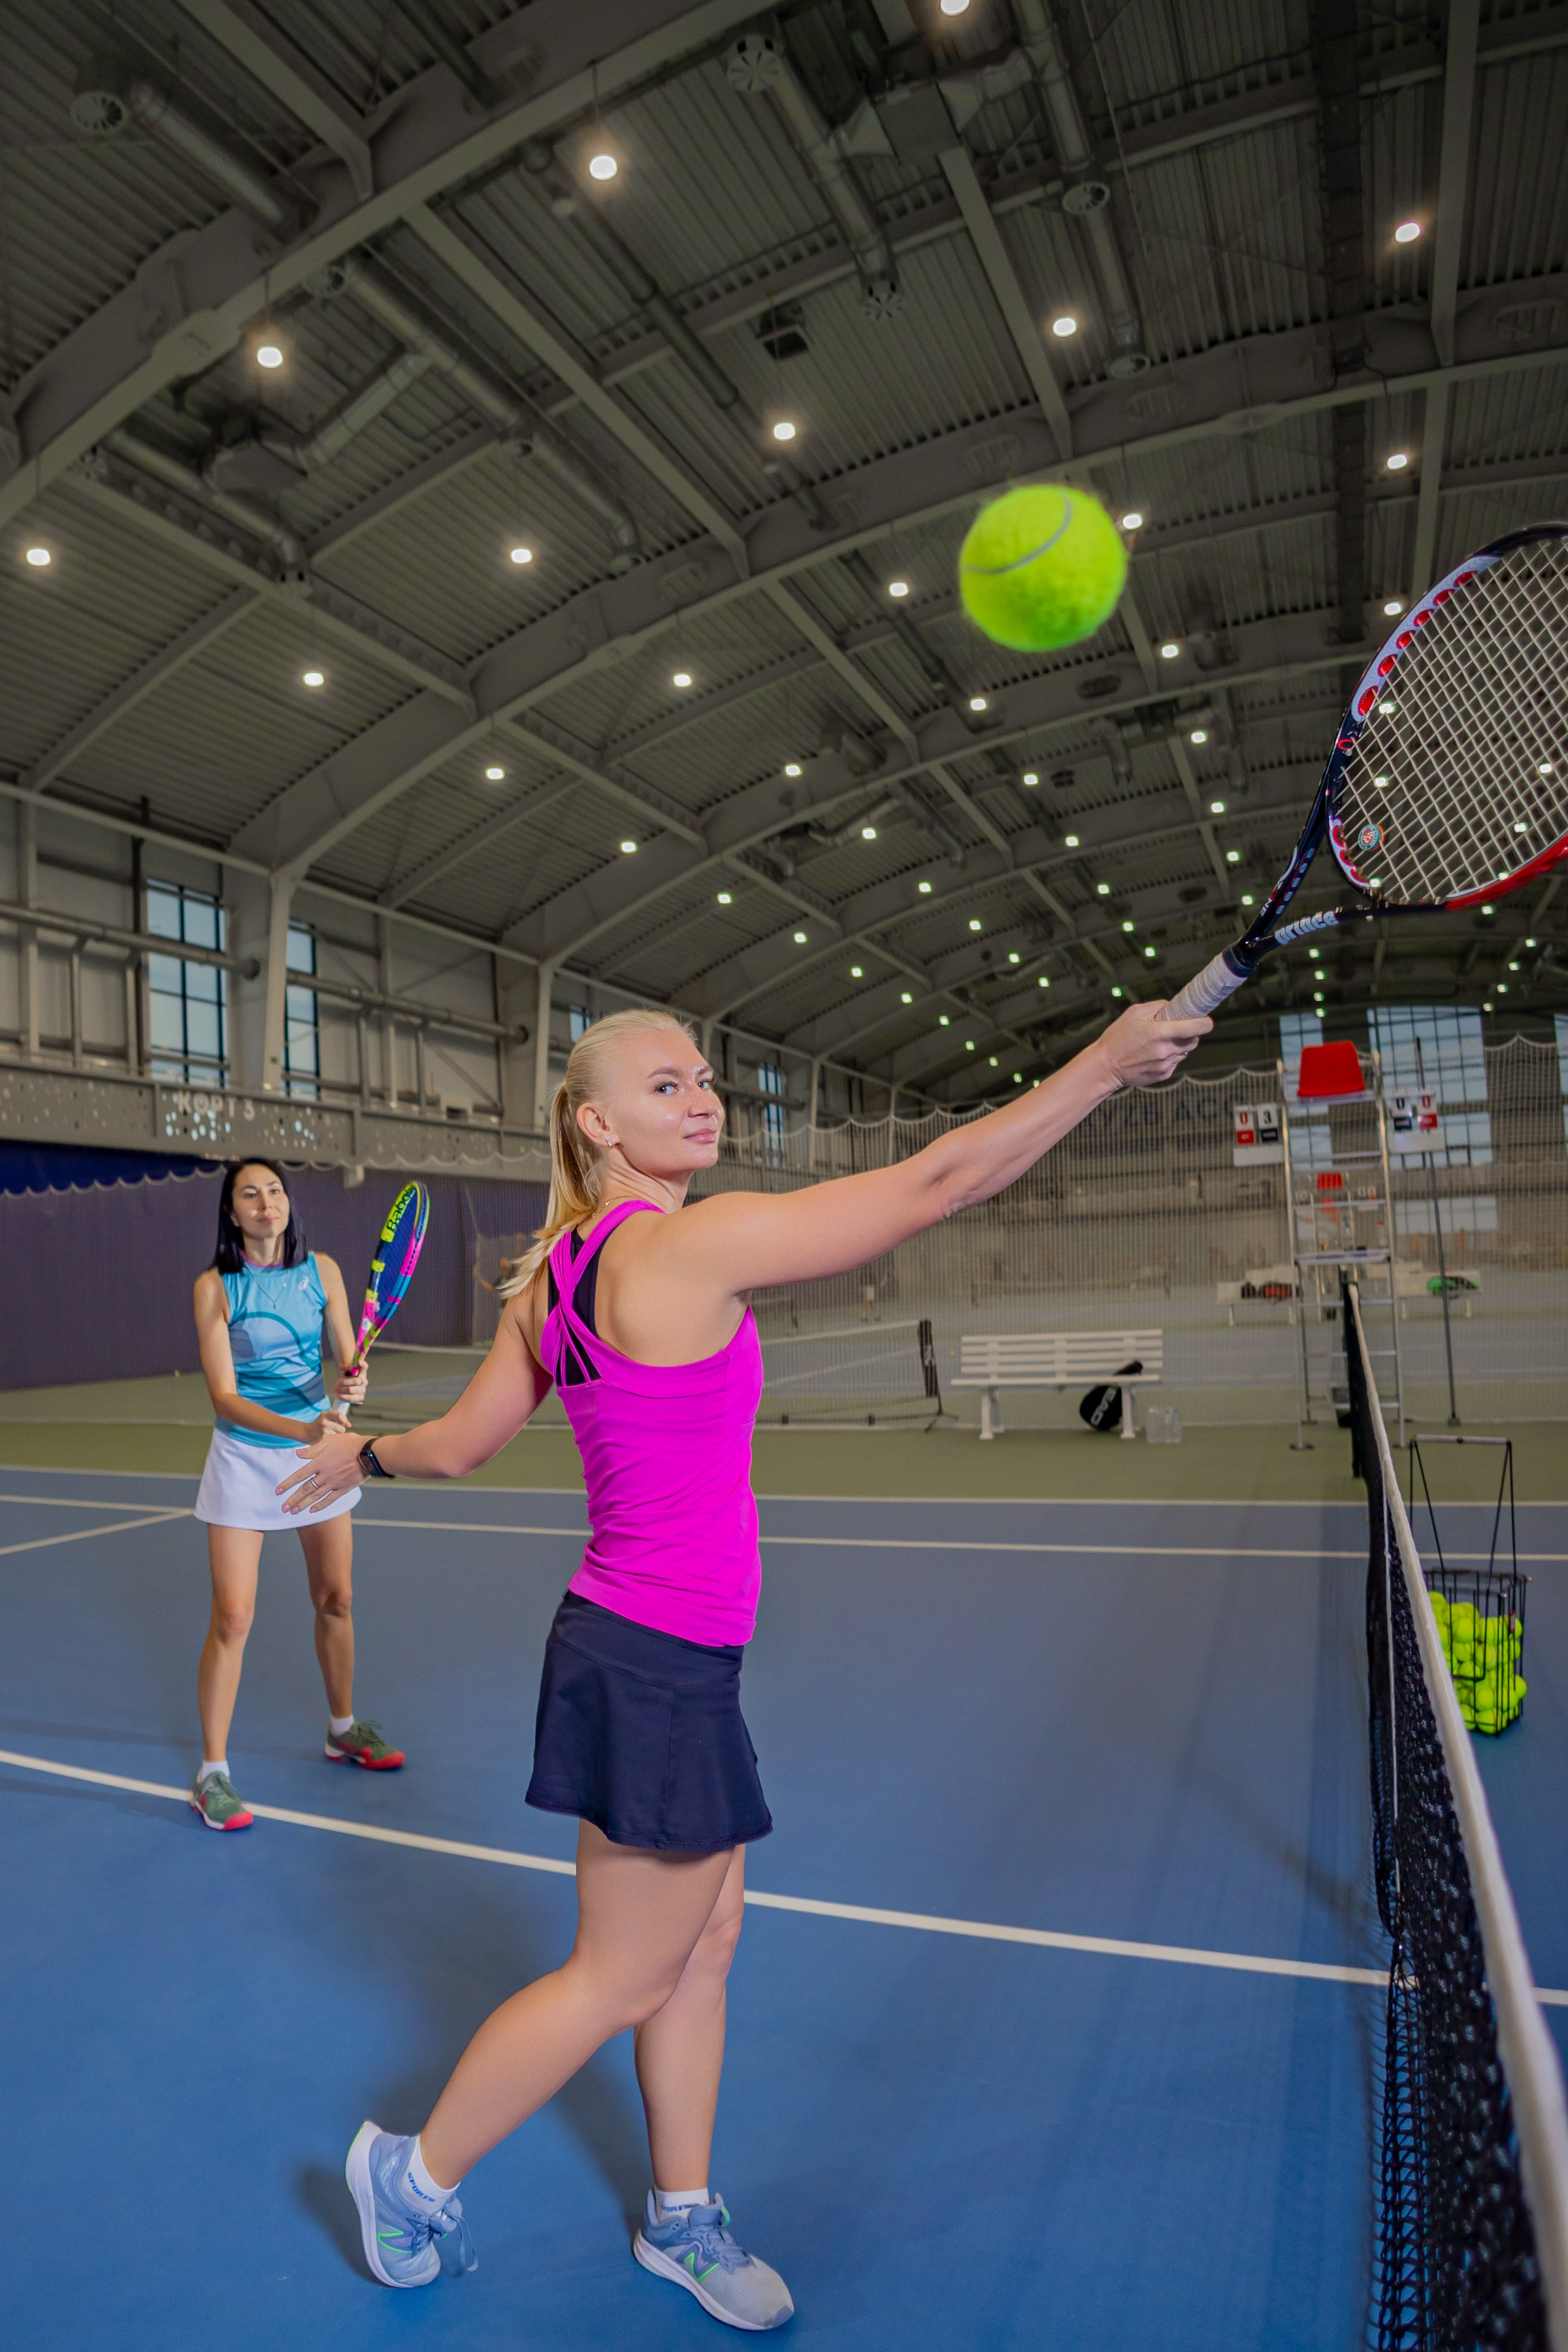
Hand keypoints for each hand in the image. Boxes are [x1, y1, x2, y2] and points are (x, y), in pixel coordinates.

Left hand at [278, 1424, 365, 1513]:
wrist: (369, 1454)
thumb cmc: (350, 1444)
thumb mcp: (329, 1441)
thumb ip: (312, 1449)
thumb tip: (297, 1453)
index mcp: (319, 1463)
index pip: (299, 1476)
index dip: (287, 1484)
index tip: (277, 1491)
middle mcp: (324, 1476)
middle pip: (304, 1490)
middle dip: (292, 1500)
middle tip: (283, 1509)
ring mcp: (334, 1484)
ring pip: (315, 1497)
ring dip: (303, 1505)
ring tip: (293, 1512)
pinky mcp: (343, 1489)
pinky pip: (329, 1499)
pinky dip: (320, 1505)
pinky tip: (312, 1510)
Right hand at [308, 1408, 351, 1443]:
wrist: (306, 1432)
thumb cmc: (319, 1423)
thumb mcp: (326, 1416)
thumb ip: (339, 1417)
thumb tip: (349, 1425)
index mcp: (325, 1415)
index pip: (339, 1415)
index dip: (344, 1420)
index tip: (347, 1424)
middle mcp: (324, 1422)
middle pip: (342, 1429)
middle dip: (340, 1431)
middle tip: (334, 1430)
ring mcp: (323, 1432)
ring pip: (338, 1436)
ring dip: (336, 1437)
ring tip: (329, 1434)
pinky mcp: (322, 1440)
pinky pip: (334, 1442)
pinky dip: (332, 1442)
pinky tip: (327, 1440)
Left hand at [333, 1364, 368, 1407]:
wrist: (345, 1391)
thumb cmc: (345, 1381)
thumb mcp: (343, 1374)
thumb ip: (343, 1369)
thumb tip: (342, 1366)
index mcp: (362, 1373)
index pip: (365, 1367)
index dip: (363, 1364)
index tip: (358, 1362)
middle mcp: (364, 1381)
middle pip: (355, 1381)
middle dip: (344, 1382)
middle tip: (337, 1383)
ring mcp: (363, 1389)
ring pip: (351, 1389)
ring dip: (342, 1389)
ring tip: (335, 1389)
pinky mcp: (361, 1397)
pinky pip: (351, 1397)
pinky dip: (343, 1396)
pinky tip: (338, 1395)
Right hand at [1094, 999, 1212, 1088]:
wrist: (1106, 1066)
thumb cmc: (1117, 1038)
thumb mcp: (1134, 1013)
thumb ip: (1158, 1006)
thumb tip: (1175, 1007)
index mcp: (1160, 1032)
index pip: (1196, 1027)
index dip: (1205, 1022)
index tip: (1205, 1020)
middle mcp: (1165, 1050)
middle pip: (1194, 1040)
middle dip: (1189, 1033)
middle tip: (1175, 1029)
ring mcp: (1165, 1064)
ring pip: (1184, 1052)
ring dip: (1177, 1045)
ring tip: (1158, 1043)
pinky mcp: (1163, 1075)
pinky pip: (1175, 1062)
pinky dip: (1169, 1057)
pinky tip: (1153, 1054)